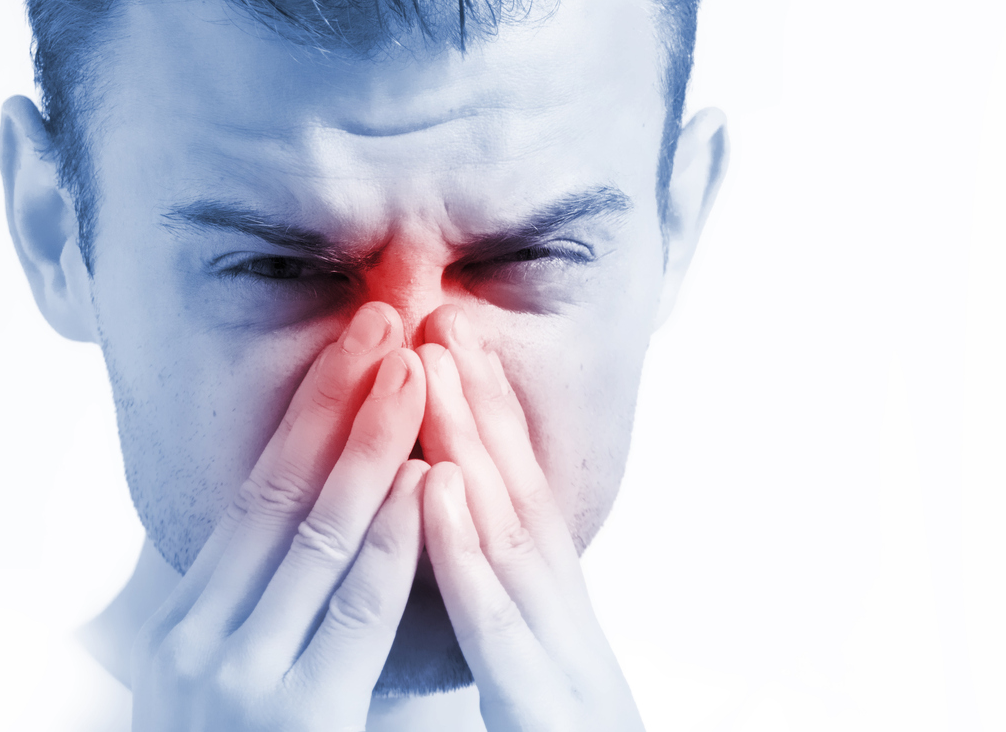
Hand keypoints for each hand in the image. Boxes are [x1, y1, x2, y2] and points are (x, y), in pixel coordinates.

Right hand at [131, 303, 426, 731]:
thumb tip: (305, 517)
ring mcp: (239, 675)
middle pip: (285, 493)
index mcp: (193, 614)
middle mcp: (202, 635)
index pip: (262, 490)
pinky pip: (352, 612)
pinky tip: (425, 480)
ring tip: (419, 368)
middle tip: (392, 317)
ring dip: (374, 444)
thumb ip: (262, 598)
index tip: (359, 339)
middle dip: (345, 400)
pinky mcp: (292, 716)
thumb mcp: (232, 666)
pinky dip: (392, 539)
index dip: (313, 409)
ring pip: (318, 537)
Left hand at [417, 306, 644, 731]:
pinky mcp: (553, 713)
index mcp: (559, 632)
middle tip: (440, 313)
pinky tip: (439, 485)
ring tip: (435, 361)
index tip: (451, 350)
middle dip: (479, 407)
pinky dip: (469, 552)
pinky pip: (500, 628)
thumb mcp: (544, 697)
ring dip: (473, 446)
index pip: (517, 511)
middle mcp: (571, 634)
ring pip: (514, 542)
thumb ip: (523, 636)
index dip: (486, 428)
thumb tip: (480, 570)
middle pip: (519, 504)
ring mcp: (568, 670)